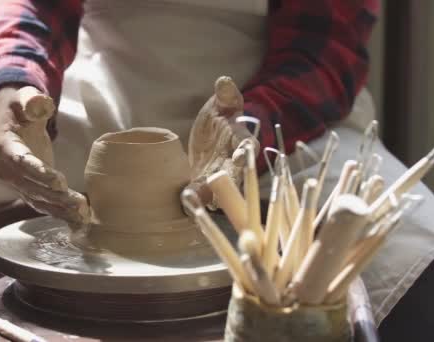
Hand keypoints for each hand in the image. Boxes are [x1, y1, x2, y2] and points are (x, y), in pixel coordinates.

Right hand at [0, 86, 89, 225]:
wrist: (11, 121)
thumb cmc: (21, 108)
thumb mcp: (25, 98)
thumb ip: (31, 100)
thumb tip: (39, 104)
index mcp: (4, 146)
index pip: (21, 161)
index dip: (39, 172)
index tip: (59, 182)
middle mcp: (6, 169)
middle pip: (31, 186)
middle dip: (55, 197)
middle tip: (79, 203)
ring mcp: (16, 182)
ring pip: (37, 199)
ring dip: (60, 209)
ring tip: (83, 215)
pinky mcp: (28, 188)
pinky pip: (43, 204)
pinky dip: (60, 213)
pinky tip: (78, 221)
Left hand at [187, 76, 258, 206]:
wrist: (207, 137)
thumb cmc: (218, 117)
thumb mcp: (220, 104)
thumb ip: (225, 95)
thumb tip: (224, 81)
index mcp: (241, 140)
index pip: (248, 147)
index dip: (245, 153)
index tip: (239, 158)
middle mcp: (234, 162)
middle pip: (236, 174)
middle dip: (228, 182)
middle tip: (220, 190)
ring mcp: (220, 176)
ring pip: (219, 189)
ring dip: (208, 195)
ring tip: (196, 198)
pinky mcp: (206, 185)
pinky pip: (202, 195)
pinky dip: (194, 200)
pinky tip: (185, 204)